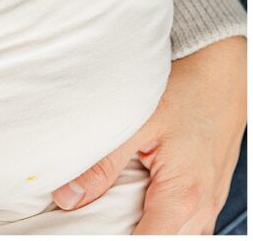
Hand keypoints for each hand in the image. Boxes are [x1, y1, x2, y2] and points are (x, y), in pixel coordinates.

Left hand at [52, 37, 245, 233]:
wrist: (224, 68)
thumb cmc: (186, 90)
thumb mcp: (136, 122)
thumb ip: (101, 164)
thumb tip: (68, 198)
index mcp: (182, 197)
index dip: (112, 239)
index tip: (83, 229)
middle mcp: (202, 208)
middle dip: (125, 235)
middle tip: (89, 220)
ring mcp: (210, 201)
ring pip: (178, 236)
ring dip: (145, 229)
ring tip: (107, 214)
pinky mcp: (209, 190)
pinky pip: (188, 222)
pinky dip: (162, 220)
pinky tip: (135, 203)